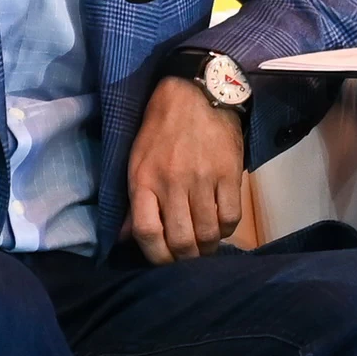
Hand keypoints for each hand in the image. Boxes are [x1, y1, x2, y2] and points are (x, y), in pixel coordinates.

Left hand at [123, 77, 244, 263]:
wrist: (194, 94)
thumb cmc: (160, 130)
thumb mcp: (136, 161)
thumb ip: (133, 202)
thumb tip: (125, 239)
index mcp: (143, 180)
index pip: (147, 232)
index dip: (156, 257)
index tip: (163, 261)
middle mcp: (172, 182)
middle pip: (180, 240)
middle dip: (185, 259)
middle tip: (188, 258)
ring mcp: (202, 179)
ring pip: (207, 234)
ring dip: (206, 248)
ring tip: (204, 246)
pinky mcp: (228, 174)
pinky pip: (230, 217)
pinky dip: (226, 230)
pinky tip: (220, 226)